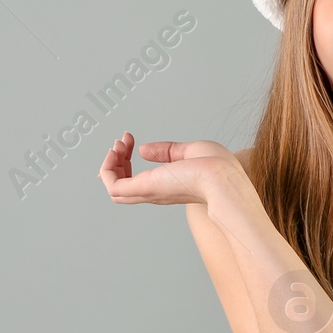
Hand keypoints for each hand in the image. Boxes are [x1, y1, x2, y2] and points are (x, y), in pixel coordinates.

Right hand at [97, 132, 241, 208]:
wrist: (224, 181)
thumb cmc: (218, 169)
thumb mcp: (191, 151)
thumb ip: (168, 151)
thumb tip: (144, 150)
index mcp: (168, 186)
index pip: (138, 183)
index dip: (127, 161)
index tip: (131, 140)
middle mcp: (156, 192)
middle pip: (122, 186)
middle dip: (116, 162)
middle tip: (121, 142)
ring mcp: (148, 191)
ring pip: (114, 186)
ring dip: (110, 164)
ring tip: (118, 144)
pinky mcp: (143, 188)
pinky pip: (112, 185)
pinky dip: (108, 168)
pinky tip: (116, 151)